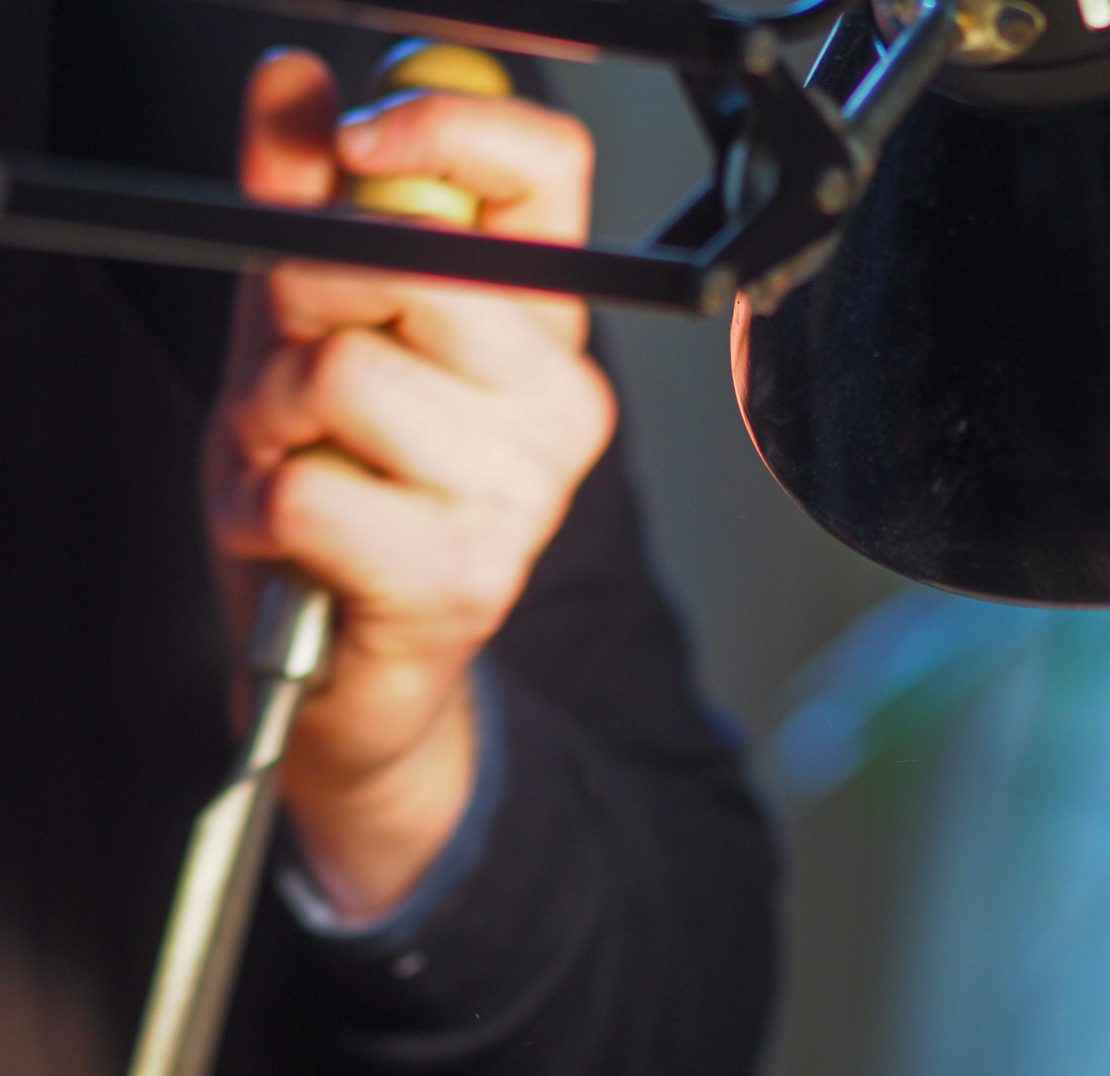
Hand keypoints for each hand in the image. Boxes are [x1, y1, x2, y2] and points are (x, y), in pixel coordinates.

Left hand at [204, 51, 616, 917]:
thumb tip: (292, 85)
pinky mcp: (464, 577)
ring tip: (296, 463)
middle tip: (300, 375)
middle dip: (301, 301)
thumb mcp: (301, 325)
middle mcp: (561, 405)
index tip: (357, 152)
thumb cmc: (336, 496)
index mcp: (540, 325)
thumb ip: (300, 204)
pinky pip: (306, 484)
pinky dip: (258, 504)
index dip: (440, 127)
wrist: (343, 666)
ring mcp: (523, 497)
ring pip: (343, 369)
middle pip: (406, 260)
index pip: (544, 169)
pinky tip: (292, 533)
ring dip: (270, 415)